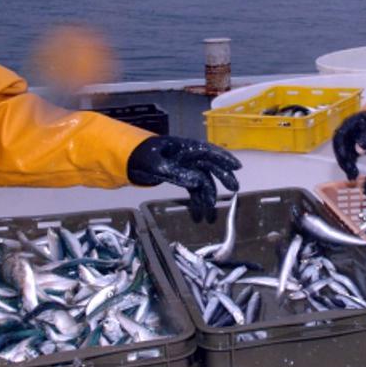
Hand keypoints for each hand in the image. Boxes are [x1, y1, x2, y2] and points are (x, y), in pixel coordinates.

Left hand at [127, 136, 241, 222]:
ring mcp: (186, 168)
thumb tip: (198, 182)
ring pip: (203, 183)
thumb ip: (176, 172)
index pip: (208, 151)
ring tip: (209, 218)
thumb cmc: (141, 156)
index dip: (224, 158)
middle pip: (210, 167)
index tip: (237, 167)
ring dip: (207, 199)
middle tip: (234, 189)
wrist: (128, 160)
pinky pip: (193, 190)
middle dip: (222, 178)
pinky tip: (197, 216)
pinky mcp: (182, 177)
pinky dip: (196, 202)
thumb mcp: (156, 164)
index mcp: (184, 148)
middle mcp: (189, 157)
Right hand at [332, 111, 365, 178]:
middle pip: (339, 147)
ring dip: (346, 165)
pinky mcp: (350, 148)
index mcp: (348, 124)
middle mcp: (344, 132)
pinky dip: (350, 166)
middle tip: (350, 172)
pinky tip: (353, 175)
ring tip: (353, 176)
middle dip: (343, 160)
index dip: (340, 148)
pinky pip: (348, 157)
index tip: (345, 158)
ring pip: (342, 154)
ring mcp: (347, 140)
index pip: (339, 136)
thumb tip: (358, 150)